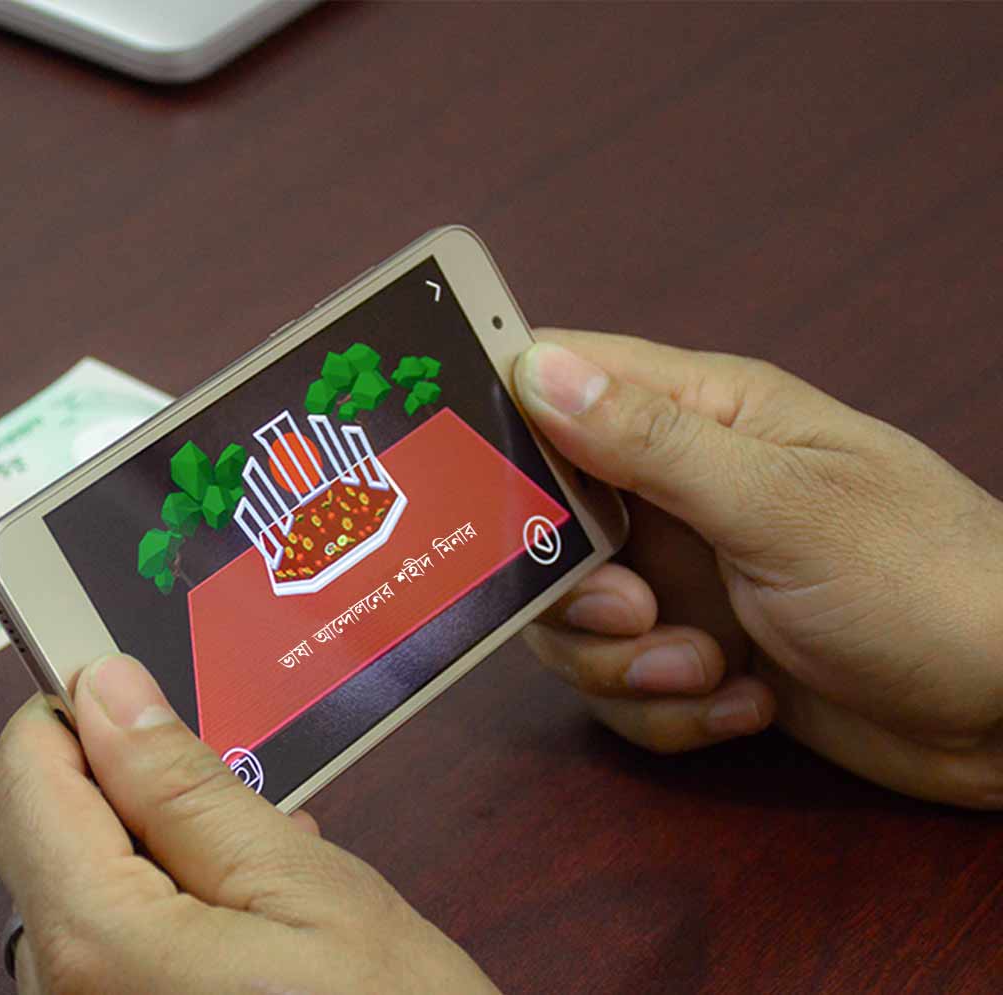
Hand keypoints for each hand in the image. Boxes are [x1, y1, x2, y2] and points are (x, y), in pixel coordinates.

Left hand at [0, 655, 496, 993]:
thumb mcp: (308, 892)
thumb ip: (186, 786)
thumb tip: (105, 690)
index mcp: (96, 941)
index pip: (23, 770)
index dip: (74, 706)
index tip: (138, 679)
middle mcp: (59, 993)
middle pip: (34, 824)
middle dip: (117, 775)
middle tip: (227, 776)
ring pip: (69, 879)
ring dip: (150, 842)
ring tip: (262, 858)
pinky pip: (99, 942)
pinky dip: (157, 903)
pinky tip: (246, 914)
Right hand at [514, 329, 1002, 809]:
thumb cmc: (927, 583)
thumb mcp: (782, 507)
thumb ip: (650, 441)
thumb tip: (535, 366)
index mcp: (706, 416)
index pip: (562, 379)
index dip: (496, 414)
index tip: (454, 471)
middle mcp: (681, 492)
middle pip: (540, 524)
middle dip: (570, 591)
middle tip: (635, 615)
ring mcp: (686, 579)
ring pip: (570, 621)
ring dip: (625, 666)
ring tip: (710, 671)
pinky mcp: (697, 658)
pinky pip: (620, 688)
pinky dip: (668, 711)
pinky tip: (746, 704)